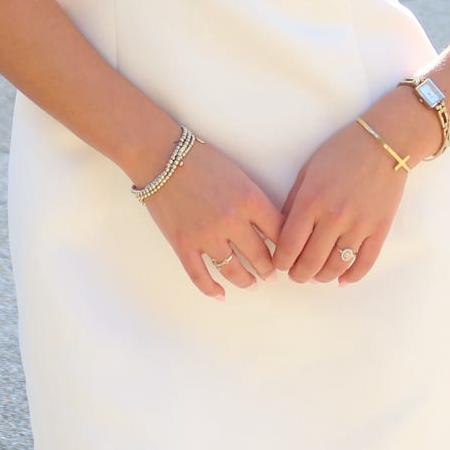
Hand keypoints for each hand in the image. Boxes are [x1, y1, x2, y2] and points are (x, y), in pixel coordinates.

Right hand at [140, 138, 284, 299]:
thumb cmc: (201, 159)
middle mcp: (231, 221)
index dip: (287, 248)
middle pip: (260, 257)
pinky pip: (200, 276)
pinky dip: (212, 289)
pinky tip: (221, 294)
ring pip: (234, 270)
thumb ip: (254, 202)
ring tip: (251, 284)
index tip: (288, 254)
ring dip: (246, 281)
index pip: (280, 233)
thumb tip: (268, 229)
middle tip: (271, 274)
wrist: (161, 155)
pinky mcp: (183, 244)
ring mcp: (206, 235)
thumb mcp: (238, 175)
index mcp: (250, 200)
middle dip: (268, 269)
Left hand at [271, 117, 408, 285]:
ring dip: (322, 277)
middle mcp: (334, 217)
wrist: (384, 143)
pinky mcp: (380, 230)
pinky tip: (342, 280)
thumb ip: (293, 202)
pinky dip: (351, 277)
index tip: (278, 264)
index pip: (289, 245)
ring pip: (336, 267)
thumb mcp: (307, 172)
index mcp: (311, 201)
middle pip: (311, 262)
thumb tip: (282, 232)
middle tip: (295, 274)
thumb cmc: (341, 152)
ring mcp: (359, 225)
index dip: (280, 261)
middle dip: (299, 274)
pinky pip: (364, 263)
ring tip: (316, 275)